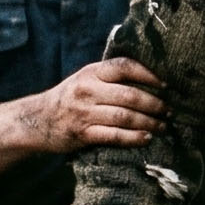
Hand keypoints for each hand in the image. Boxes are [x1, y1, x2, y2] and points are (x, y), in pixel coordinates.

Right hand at [22, 58, 166, 153]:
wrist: (36, 119)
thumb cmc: (69, 98)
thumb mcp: (85, 79)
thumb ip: (110, 77)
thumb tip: (149, 80)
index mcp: (91, 72)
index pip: (125, 66)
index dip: (149, 74)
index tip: (166, 85)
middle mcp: (88, 90)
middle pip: (130, 95)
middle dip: (154, 104)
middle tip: (168, 111)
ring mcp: (84, 112)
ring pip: (125, 116)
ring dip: (149, 122)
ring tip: (162, 126)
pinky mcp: (82, 133)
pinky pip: (114, 136)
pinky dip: (133, 138)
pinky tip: (146, 138)